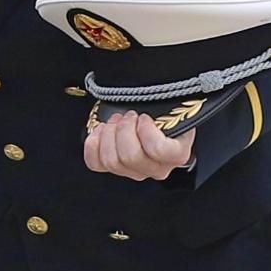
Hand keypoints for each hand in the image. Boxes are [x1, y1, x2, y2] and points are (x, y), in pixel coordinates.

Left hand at [83, 110, 197, 181]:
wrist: (152, 116)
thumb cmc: (164, 111)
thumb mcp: (170, 106)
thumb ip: (166, 107)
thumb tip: (158, 98)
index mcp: (177, 154)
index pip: (159, 150)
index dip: (146, 131)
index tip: (144, 116)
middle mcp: (157, 168)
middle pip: (131, 157)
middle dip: (124, 129)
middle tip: (127, 116)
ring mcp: (135, 172)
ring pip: (112, 161)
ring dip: (109, 135)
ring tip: (115, 120)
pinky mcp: (114, 169)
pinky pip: (96, 164)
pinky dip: (93, 145)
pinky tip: (100, 130)